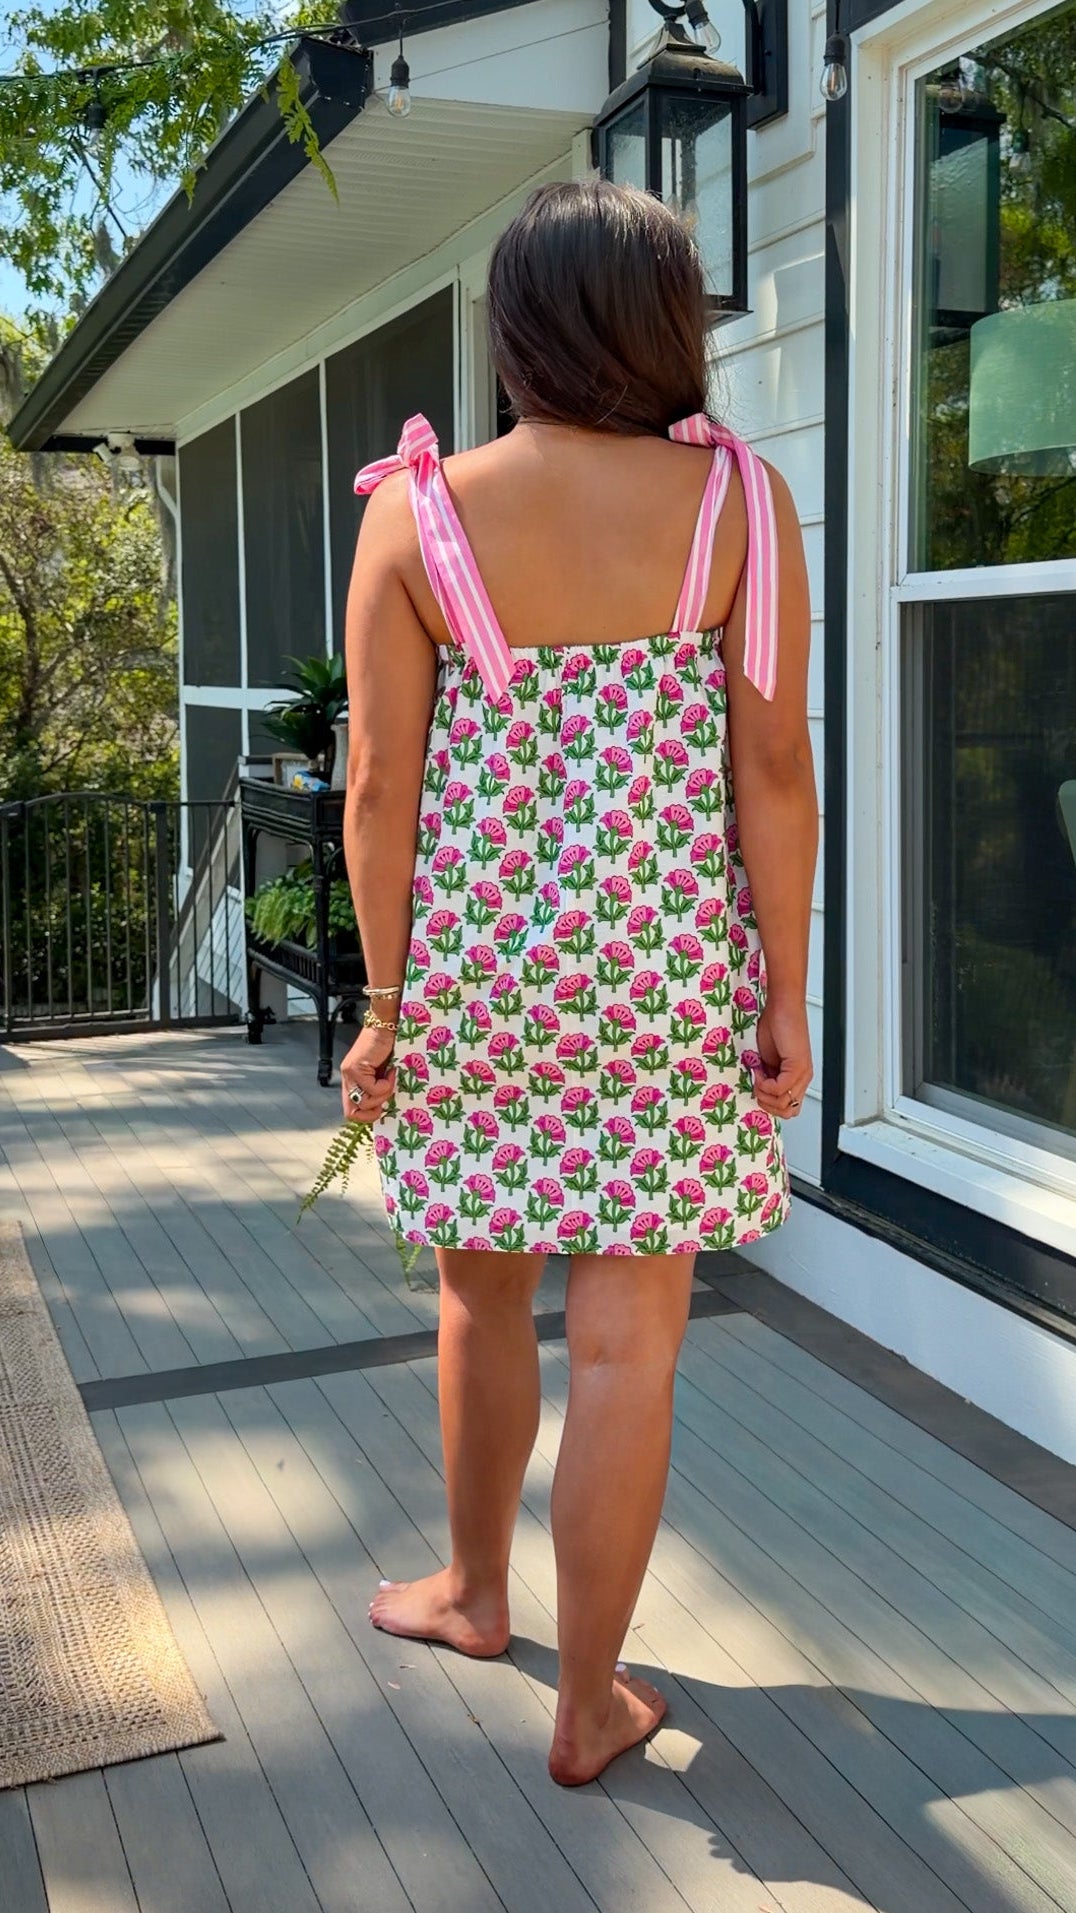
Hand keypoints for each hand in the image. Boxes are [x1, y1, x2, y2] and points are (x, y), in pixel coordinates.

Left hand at [340, 1024, 396, 1124]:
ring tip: (390, 1078)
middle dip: (372, 1111)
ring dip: (383, 1094)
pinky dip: (386, 1084)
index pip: (350, 1112)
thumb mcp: (383, 1075)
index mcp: (352, 1082)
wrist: (387, 1026)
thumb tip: (385, 1109)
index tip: (383, 1106)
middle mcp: (347, 1080)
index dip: (367, 1116)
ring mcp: (349, 1075)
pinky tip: (391, 1070)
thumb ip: (379, 1089)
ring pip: (364, 1103)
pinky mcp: (355, 1068)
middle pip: (352, 1113)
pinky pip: (372, 1089)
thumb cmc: (389, 1048)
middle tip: (386, 1094)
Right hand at [752, 998, 811, 1120]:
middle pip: (787, 1112)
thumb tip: (759, 1091)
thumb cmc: (776, 1026)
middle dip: (766, 1103)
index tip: (758, 1087)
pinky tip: (761, 1070)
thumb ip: (768, 1077)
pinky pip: (780, 1089)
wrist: (783, 1007)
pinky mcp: (798, 1067)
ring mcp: (802, 1074)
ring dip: (764, 1093)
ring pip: (784, 1105)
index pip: (788, 1110)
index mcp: (797, 1078)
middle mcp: (803, 1079)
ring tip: (759, 1075)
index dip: (769, 1104)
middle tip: (757, 1085)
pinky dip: (765, 1083)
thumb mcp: (768, 1060)